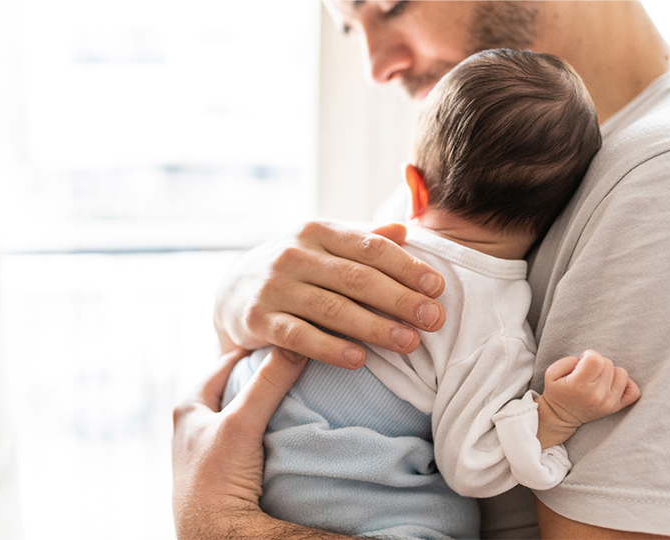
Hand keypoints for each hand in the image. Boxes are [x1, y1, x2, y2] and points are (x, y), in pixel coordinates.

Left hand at [172, 348, 307, 537]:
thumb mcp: (241, 423)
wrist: (215, 533)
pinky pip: (253, 435)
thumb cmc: (216, 477)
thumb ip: (267, 384)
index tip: (287, 339)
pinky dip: (269, 427)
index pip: (227, 362)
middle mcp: (196, 423)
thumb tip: (296, 345)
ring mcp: (212, 446)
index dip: (256, 349)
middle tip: (298, 363)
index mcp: (189, 405)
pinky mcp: (227, 467)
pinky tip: (288, 426)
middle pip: (237, 386)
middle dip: (265, 375)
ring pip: (246, 412)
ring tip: (298, 391)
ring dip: (268, 403)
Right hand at [214, 221, 445, 368]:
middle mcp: (294, 254)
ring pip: (331, 308)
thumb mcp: (324, 246)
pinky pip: (298, 336)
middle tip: (434, 319)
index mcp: (318, 231)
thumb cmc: (295, 270)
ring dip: (374, 327)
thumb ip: (363, 239)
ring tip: (409, 343)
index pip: (370, 247)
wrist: (232, 292)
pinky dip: (329, 348)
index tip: (437, 287)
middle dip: (400, 299)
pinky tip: (359, 360)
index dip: (407, 267)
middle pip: (356, 278)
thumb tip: (405, 229)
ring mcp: (274, 287)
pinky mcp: (257, 319)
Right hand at [536, 350, 641, 446]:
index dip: (588, 355)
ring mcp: (609, 402)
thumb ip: (568, 361)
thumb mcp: (551, 373)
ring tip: (598, 378)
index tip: (581, 362)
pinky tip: (612, 384)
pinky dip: (626, 384)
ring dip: (610, 372)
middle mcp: (597, 394)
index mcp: (579, 385)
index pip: (595, 359)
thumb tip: (587, 360)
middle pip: (608, 363)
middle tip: (587, 373)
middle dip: (597, 363)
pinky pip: (634, 391)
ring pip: (621, 373)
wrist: (561, 417)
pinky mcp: (616, 407)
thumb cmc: (556, 392)